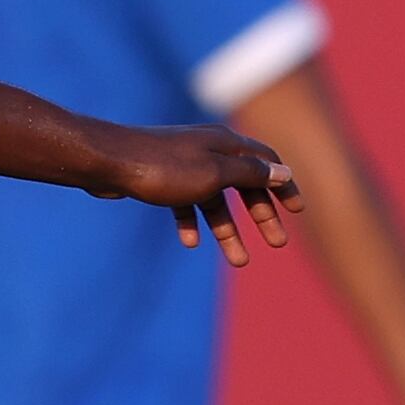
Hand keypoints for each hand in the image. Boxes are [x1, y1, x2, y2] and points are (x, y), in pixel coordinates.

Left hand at [95, 126, 301, 266]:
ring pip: (214, 201)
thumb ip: (250, 175)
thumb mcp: (215, 174)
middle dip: (261, 216)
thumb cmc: (163, 167)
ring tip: (239, 261)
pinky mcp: (160, 179)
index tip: (298, 211)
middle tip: (277, 244)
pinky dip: (190, 221)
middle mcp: (208, 151)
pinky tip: (190, 242)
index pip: (267, 163)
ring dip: (228, 230)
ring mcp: (184, 165)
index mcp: (227, 144)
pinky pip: (184, 203)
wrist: (106, 161)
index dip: (285, 186)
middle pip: (244, 186)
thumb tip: (283, 173)